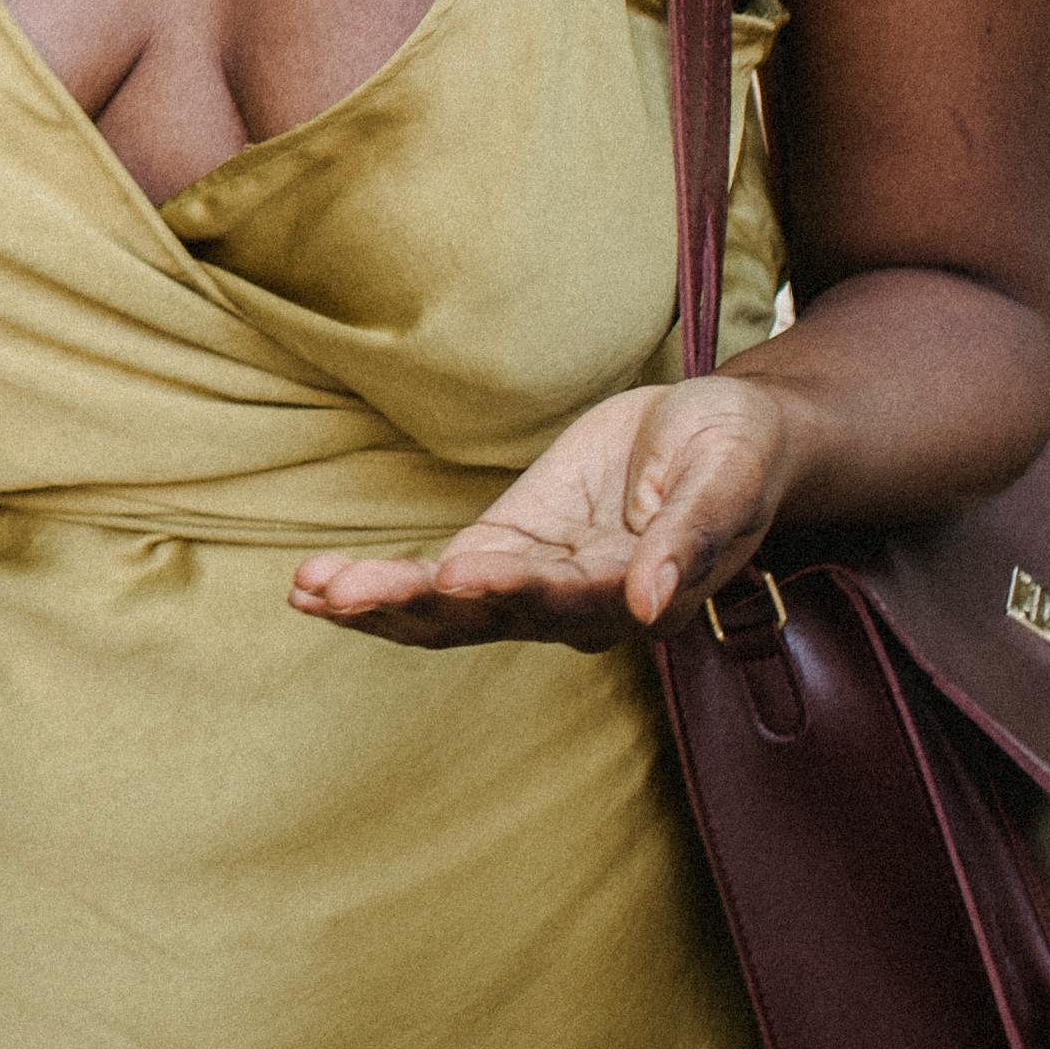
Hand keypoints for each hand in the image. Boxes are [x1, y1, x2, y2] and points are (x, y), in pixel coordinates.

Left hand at [289, 373, 801, 650]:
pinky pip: (438, 577)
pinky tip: (314, 584)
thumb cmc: (740, 454)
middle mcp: (580, 604)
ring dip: (378, 603)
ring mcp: (537, 579)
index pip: (567, 600)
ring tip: (309, 593)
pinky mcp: (509, 546)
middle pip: (488, 616)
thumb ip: (690, 540)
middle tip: (340, 595)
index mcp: (639, 594)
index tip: (460, 577)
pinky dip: (380, 582)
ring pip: (450, 609)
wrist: (727, 432)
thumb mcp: (728, 480)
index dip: (513, 590)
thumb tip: (651, 605)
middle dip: (412, 607)